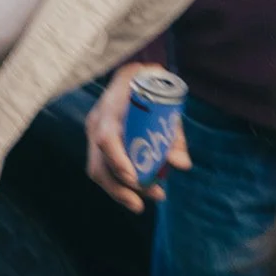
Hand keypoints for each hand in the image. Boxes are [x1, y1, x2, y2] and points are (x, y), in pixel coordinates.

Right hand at [84, 62, 190, 213]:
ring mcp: (93, 133)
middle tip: (149, 198)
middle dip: (120, 188)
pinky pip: (101, 169)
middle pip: (98, 163)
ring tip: (143, 203)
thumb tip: (181, 165)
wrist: (133, 72)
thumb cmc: (152, 85)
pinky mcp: (96, 144)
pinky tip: (135, 194)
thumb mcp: (167, 103)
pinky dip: (117, 185)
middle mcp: (96, 121)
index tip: (134, 179)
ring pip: (97, 171)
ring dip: (119, 192)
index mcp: (111, 107)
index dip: (118, 160)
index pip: (106, 137)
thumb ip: (174, 133)